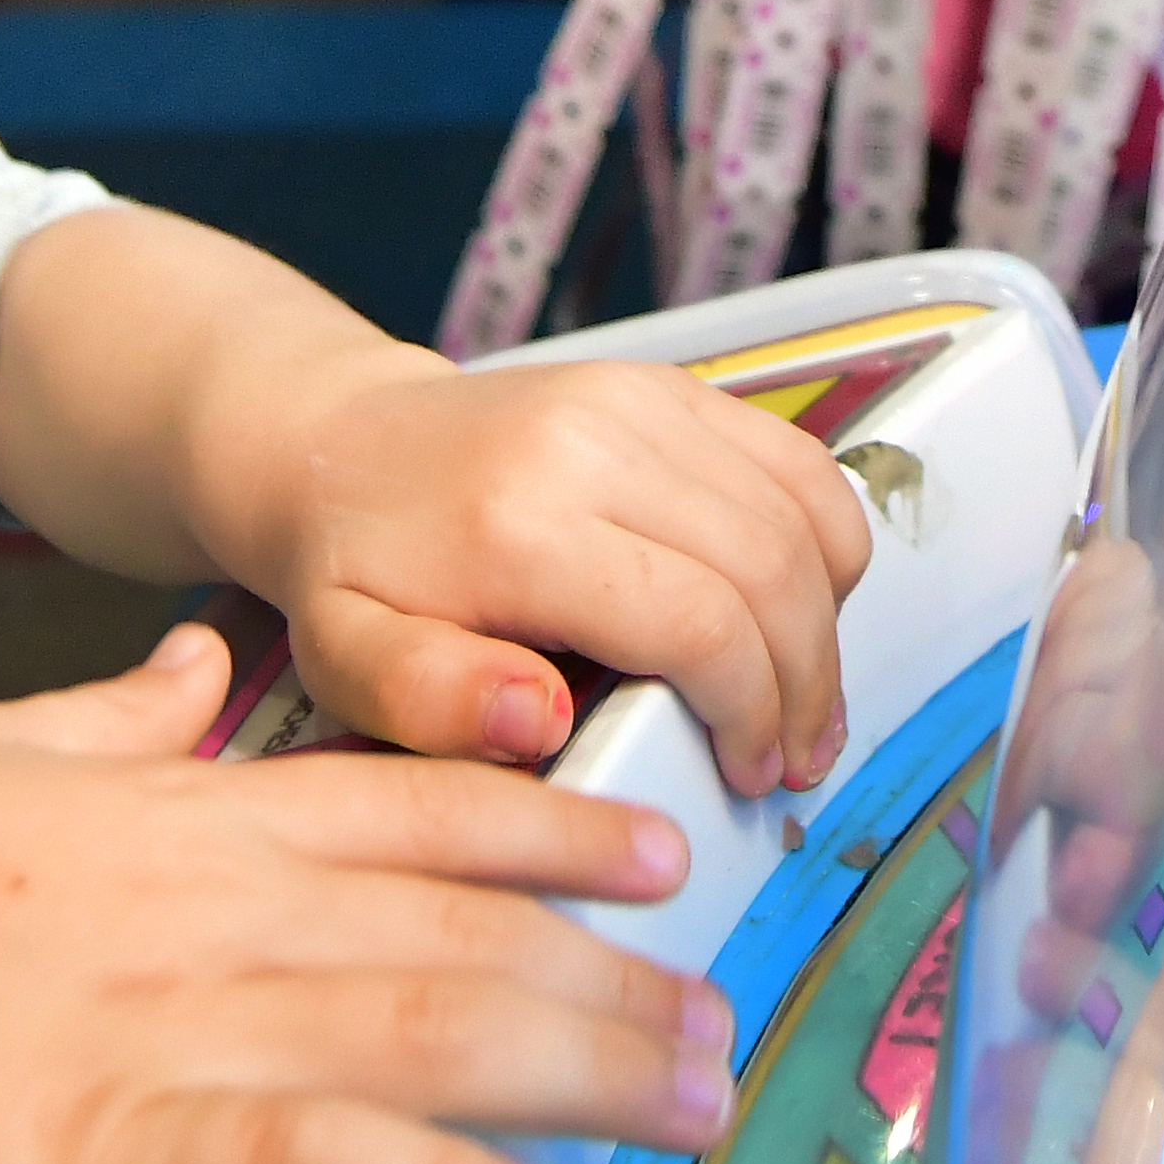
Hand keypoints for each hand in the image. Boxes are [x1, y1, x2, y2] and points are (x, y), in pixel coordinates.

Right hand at [0, 630, 724, 1163]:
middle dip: (611, 970)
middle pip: (457, 924)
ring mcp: (167, 1033)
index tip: (655, 843)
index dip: (546, 823)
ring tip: (694, 1108)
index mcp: (161, 817)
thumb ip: (96, 722)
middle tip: (729, 1011)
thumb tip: (192, 672)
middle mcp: (199, 910)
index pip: (401, 801)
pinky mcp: (113, 1163)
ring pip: (432, 1031)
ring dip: (584, 1073)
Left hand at [170, 328, 878, 787]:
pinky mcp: (670, 386)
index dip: (750, 712)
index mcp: (519, 524)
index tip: (749, 776)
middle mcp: (591, 443)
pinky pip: (799, 464)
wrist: (337, 445)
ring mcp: (640, 401)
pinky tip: (799, 612)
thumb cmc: (351, 571)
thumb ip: (430, 699)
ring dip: (826, 623)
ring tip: (805, 702)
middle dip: (804, 683)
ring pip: (802, 515)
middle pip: (770, 570)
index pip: (699, 622)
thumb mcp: (347, 659)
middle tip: (793, 758)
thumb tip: (541, 718)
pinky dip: (825, 544)